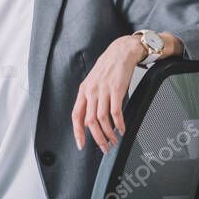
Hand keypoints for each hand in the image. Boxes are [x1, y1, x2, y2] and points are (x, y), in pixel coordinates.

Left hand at [71, 36, 142, 152]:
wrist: (121, 52)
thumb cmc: (108, 68)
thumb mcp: (94, 83)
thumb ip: (91, 99)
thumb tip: (91, 119)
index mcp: (83, 91)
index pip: (76, 115)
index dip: (77, 132)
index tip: (81, 144)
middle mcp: (91, 91)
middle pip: (90, 121)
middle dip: (97, 138)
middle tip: (104, 147)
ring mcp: (103, 90)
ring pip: (102, 119)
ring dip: (108, 134)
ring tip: (114, 141)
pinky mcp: (116, 89)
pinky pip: (116, 112)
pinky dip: (119, 124)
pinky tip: (122, 129)